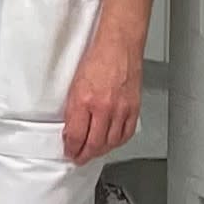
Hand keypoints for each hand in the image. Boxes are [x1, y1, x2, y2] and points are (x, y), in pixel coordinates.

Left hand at [61, 41, 143, 163]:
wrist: (119, 46)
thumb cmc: (98, 60)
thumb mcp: (75, 85)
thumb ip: (74, 110)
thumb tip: (71, 129)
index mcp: (84, 100)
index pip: (76, 135)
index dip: (71, 148)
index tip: (70, 151)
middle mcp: (103, 107)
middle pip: (94, 144)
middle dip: (84, 155)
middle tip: (80, 158)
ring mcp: (121, 109)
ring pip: (110, 142)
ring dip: (100, 151)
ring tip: (94, 152)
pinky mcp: (134, 108)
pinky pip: (126, 133)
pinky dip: (118, 142)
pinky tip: (112, 142)